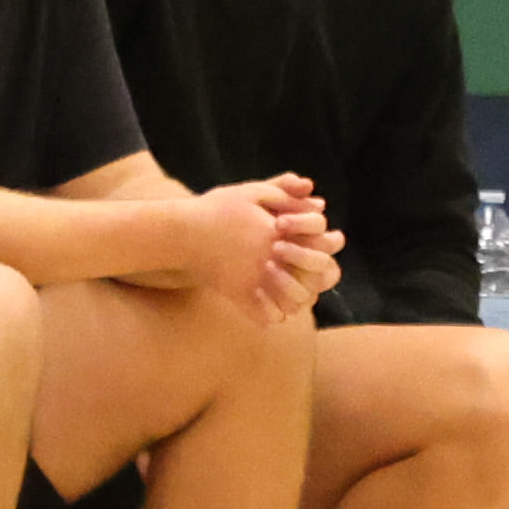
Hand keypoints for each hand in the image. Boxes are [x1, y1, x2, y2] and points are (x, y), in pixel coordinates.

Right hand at [172, 173, 331, 316]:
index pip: (318, 238)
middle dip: (317, 273)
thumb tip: (317, 197)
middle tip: (311, 273)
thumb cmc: (216, 209)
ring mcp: (255, 277)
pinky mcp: (239, 293)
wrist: (181, 232)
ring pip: (294, 300)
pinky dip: (272, 315)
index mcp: (276, 229)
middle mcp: (270, 255)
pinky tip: (270, 305)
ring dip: (298, 297)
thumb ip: (284, 191)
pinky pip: (267, 317)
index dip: (328, 241)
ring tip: (292, 292)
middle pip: (313, 271)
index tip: (326, 243)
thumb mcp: (250, 192)